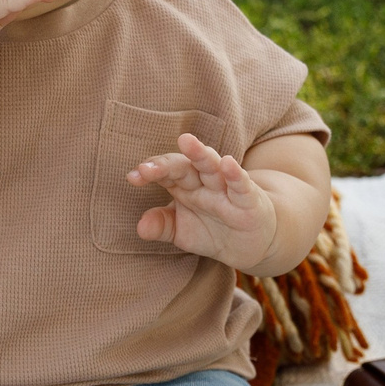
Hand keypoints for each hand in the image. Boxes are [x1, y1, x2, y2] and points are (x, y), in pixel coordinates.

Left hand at [129, 132, 280, 269]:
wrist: (252, 243)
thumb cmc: (213, 231)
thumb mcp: (183, 232)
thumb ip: (162, 226)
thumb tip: (140, 227)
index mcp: (185, 186)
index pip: (165, 173)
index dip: (150, 172)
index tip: (132, 177)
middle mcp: (204, 182)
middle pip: (184, 166)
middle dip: (166, 164)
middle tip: (146, 168)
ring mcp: (226, 189)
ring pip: (212, 167)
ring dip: (200, 154)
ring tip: (186, 142)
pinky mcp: (250, 200)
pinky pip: (241, 185)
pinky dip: (235, 175)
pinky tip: (227, 163)